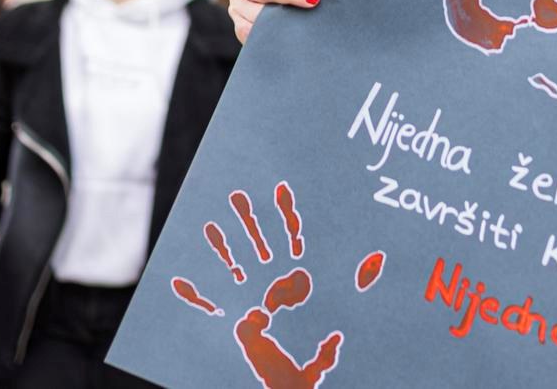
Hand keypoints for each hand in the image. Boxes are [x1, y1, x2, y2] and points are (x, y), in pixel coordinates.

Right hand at [171, 182, 385, 386]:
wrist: (293, 379)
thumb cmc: (321, 344)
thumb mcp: (346, 312)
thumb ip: (360, 284)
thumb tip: (379, 259)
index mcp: (298, 274)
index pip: (291, 235)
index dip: (286, 212)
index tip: (281, 187)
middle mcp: (271, 280)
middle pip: (258, 241)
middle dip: (248, 218)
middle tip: (237, 192)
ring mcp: (250, 297)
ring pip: (233, 263)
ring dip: (221, 244)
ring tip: (209, 222)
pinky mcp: (232, 321)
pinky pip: (209, 305)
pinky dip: (193, 295)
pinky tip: (178, 279)